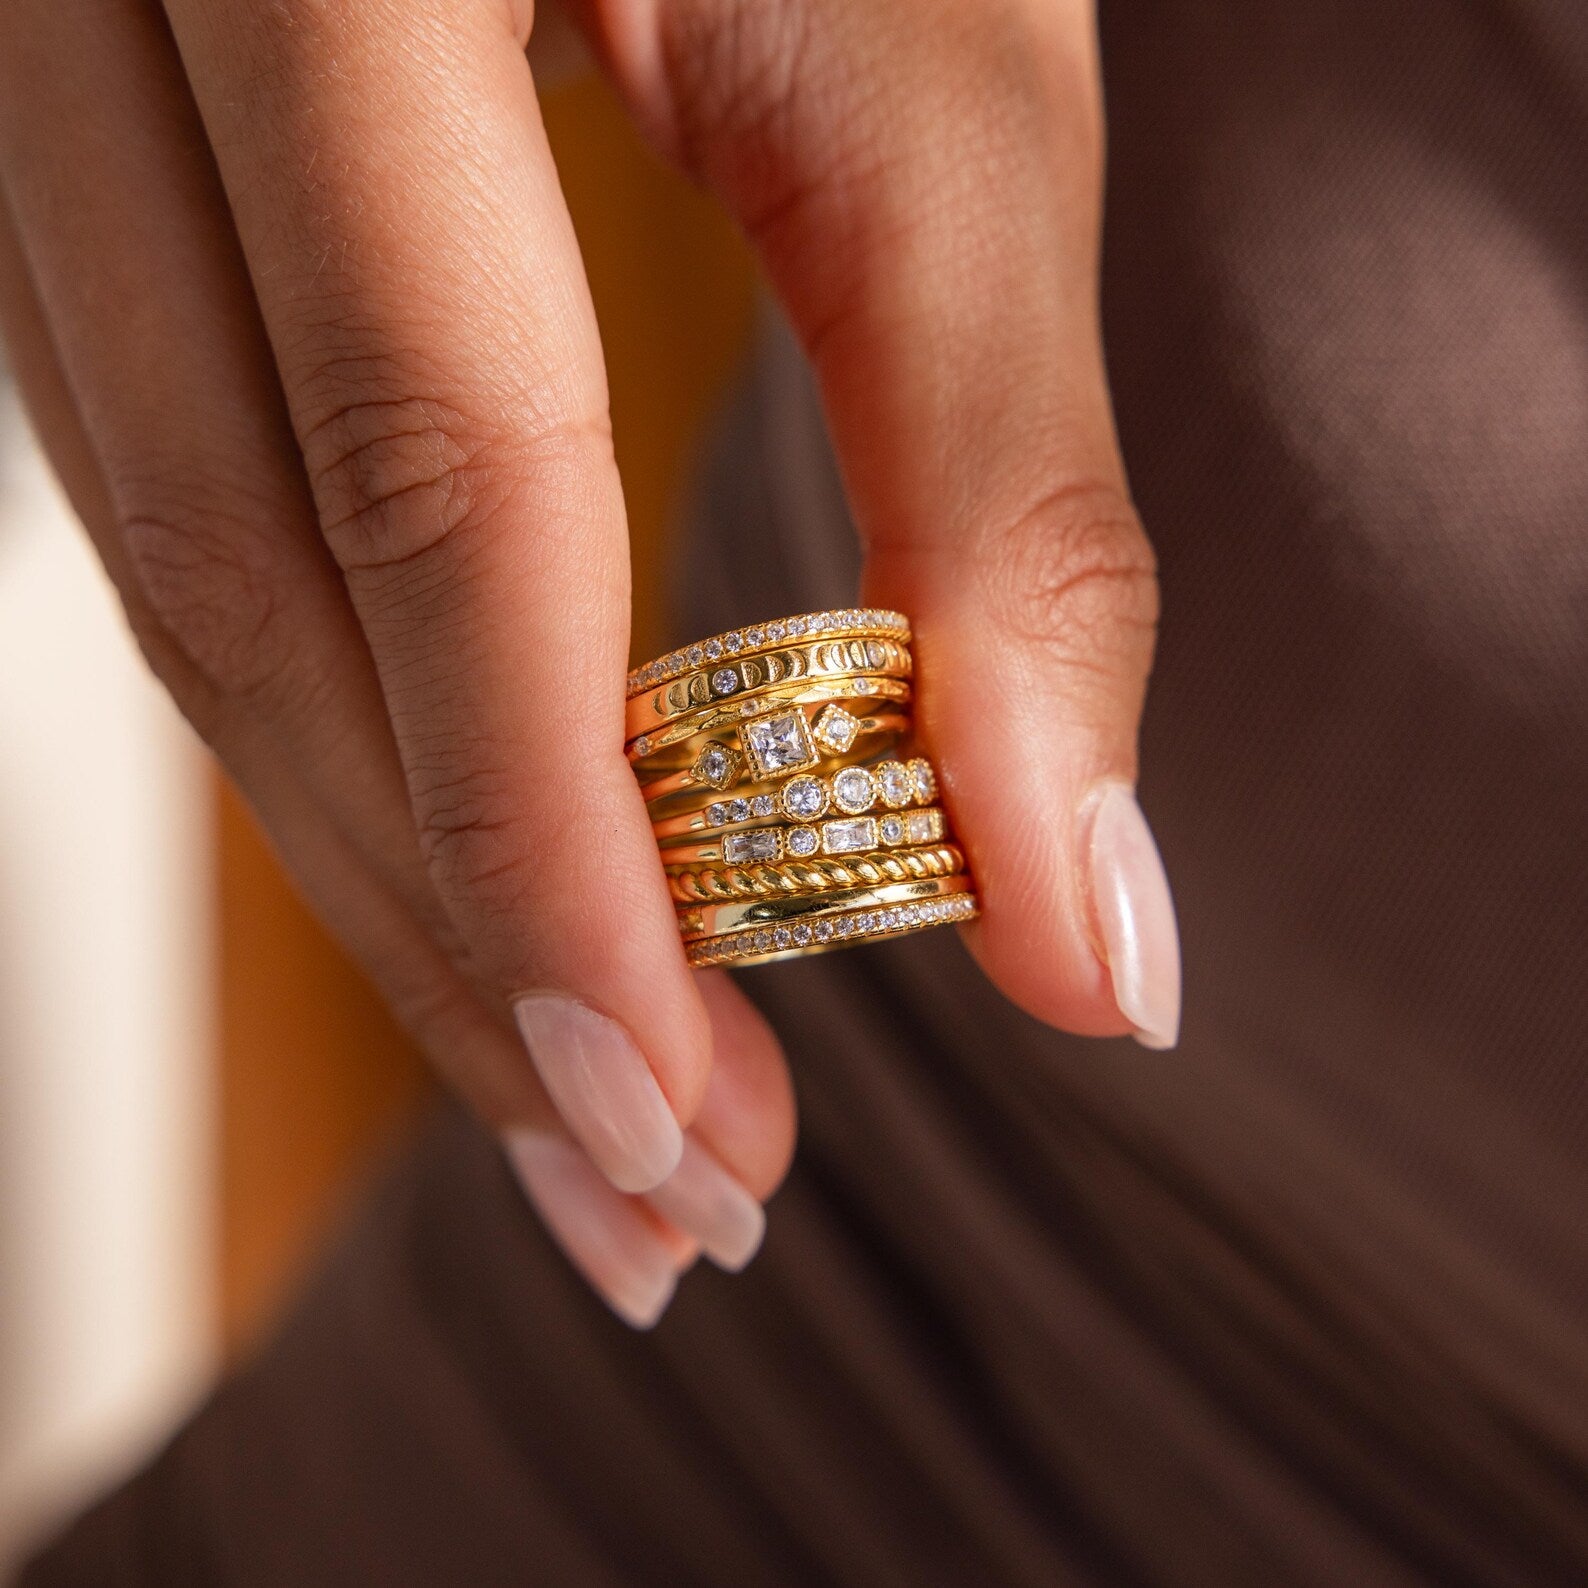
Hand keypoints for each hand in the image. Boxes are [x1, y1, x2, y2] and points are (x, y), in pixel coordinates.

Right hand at [0, 0, 1178, 1326]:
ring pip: (190, 583)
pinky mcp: (109, 204)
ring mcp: (64, 113)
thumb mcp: (953, 96)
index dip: (542, 835)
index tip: (677, 1107)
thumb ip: (1013, 507)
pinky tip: (468, 880)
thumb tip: (1082, 930)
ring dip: (392, 888)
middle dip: (463, 940)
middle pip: (266, 586)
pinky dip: (347, 734)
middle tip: (655, 1184)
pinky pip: (186, 509)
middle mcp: (124, 16)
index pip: (427, 465)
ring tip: (581, 1113)